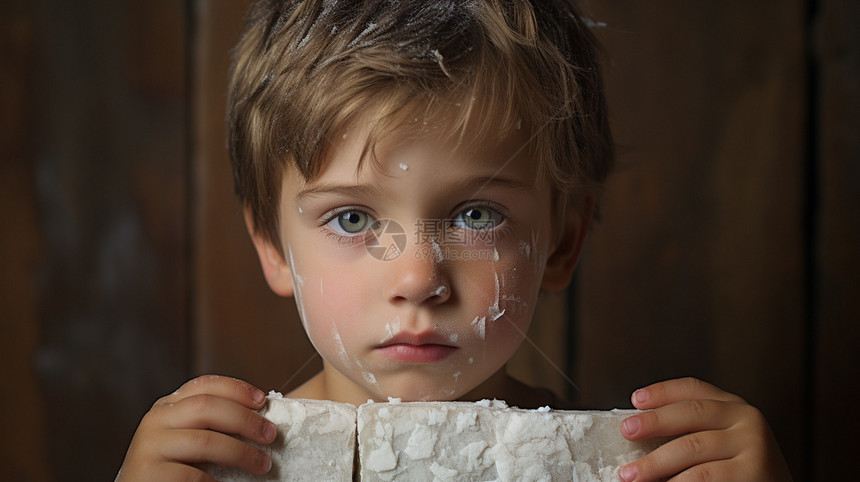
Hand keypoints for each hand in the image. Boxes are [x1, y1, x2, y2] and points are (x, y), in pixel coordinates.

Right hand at [116, 375, 277, 480]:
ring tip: (262, 464)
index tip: (262, 400)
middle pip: (208, 407)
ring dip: (242, 453)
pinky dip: (218, 481)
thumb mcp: (188, 438)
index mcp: (167, 407)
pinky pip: (194, 475)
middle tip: (270, 435)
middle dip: (245, 420)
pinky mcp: (148, 472)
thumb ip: (211, 424)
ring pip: (205, 441)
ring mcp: (149, 446)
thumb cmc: (171, 469)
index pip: (204, 385)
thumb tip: (260, 420)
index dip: (237, 388)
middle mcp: (155, 420)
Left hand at [618, 377, 791, 480]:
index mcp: (734, 406)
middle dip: (653, 422)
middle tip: (626, 432)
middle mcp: (747, 418)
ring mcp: (754, 445)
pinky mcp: (755, 472)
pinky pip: (704, 477)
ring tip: (630, 475)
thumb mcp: (722, 441)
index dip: (663, 391)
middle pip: (690, 413)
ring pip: (692, 448)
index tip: (636, 400)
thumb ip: (692, 430)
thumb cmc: (741, 471)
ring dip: (655, 463)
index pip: (694, 389)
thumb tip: (638, 430)